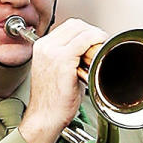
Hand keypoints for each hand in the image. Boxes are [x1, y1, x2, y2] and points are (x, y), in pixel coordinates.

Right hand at [19, 18, 107, 142]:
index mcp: (42, 47)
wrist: (44, 118)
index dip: (85, 32)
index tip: (94, 40)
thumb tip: (87, 54)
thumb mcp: (57, 73)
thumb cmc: (52, 102)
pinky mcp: (62, 60)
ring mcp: (53, 52)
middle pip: (75, 24)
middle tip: (100, 43)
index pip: (68, 27)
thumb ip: (70, 59)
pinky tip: (100, 50)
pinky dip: (96, 41)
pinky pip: (84, 41)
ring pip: (81, 29)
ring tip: (100, 49)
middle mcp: (45, 47)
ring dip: (95, 36)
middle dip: (91, 31)